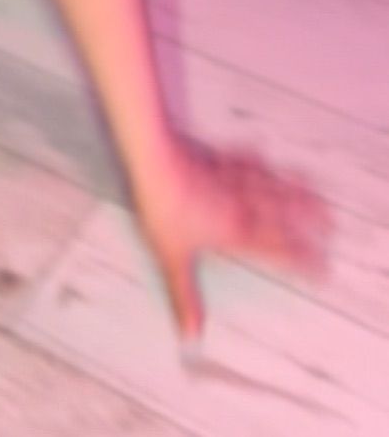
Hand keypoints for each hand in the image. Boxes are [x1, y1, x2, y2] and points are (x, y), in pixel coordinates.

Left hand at [134, 138, 329, 340]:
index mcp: (235, 232)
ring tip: (314, 189)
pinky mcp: (219, 158)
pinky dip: (260, 160)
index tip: (322, 268)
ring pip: (273, 185)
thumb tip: (190, 333)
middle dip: (310, 220)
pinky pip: (246, 159)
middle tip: (331, 224)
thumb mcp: (172, 259)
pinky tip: (264, 154)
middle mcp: (241, 205)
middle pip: (284, 214)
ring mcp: (233, 179)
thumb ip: (185, 295)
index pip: (277, 250)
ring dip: (296, 189)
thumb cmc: (164, 208)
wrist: (156, 160)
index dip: (301, 260)